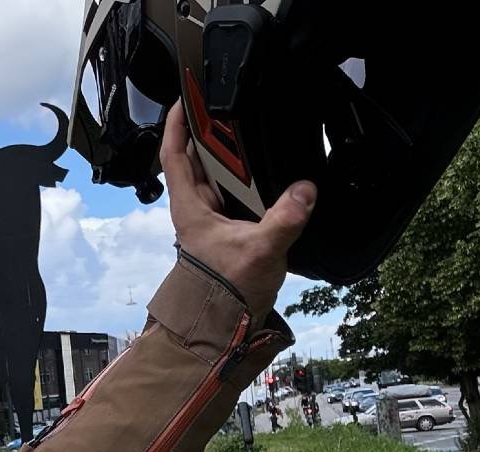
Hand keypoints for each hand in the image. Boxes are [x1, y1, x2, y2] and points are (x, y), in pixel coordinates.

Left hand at [159, 101, 315, 319]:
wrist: (225, 326)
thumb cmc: (228, 291)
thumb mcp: (260, 252)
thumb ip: (283, 220)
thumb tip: (305, 190)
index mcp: (191, 207)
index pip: (174, 155)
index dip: (176, 124)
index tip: (185, 96)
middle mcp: (197, 208)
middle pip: (197, 158)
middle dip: (210, 129)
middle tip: (230, 100)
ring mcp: (213, 218)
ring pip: (218, 174)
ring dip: (231, 152)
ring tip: (251, 122)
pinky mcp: (230, 228)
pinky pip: (236, 191)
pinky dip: (248, 176)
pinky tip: (268, 165)